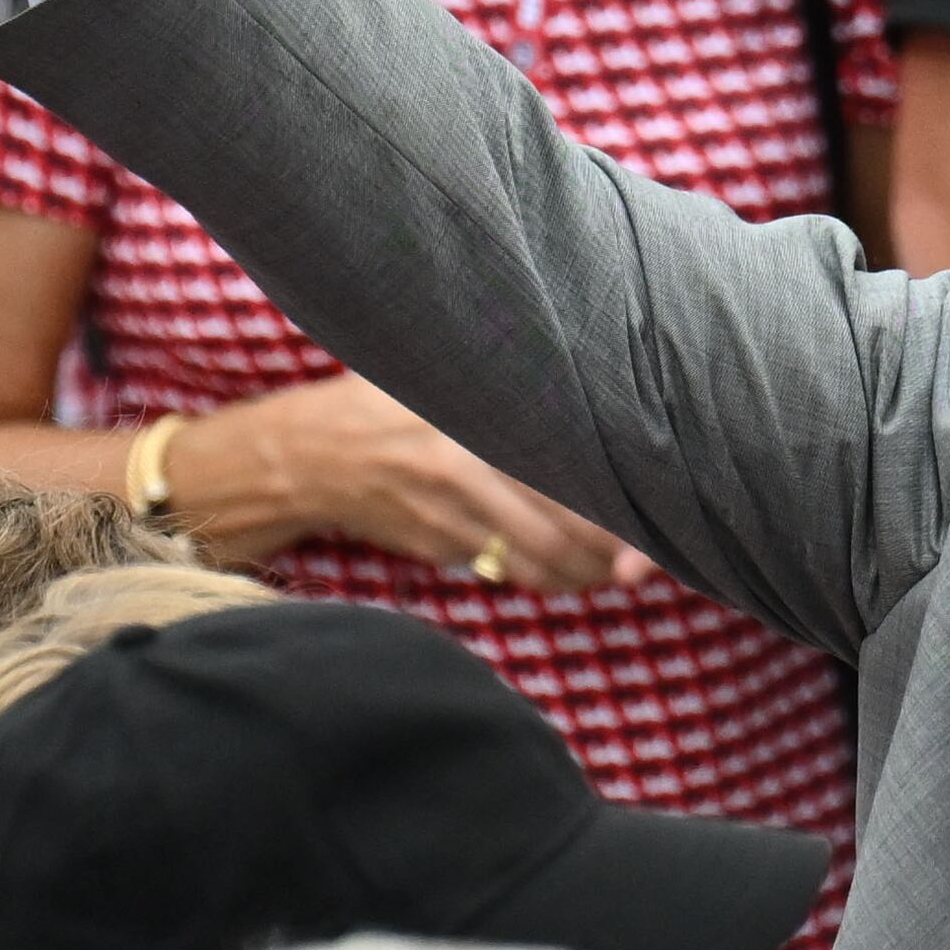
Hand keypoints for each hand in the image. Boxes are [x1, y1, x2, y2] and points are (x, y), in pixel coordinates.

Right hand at [197, 375, 656, 594]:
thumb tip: (577, 373)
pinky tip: (565, 572)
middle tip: (644, 561)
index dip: (609, 503)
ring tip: (611, 570)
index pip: (561, 469)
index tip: (646, 513)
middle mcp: (464, 473)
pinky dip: (542, 576)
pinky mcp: (437, 548)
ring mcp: (449, 518)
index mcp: (471, 423)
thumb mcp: (433, 373)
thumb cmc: (380, 400)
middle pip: (559, 529)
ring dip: (580, 574)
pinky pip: (504, 569)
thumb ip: (500, 378)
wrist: (304, 456)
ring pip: (535, 562)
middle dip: (609, 554)